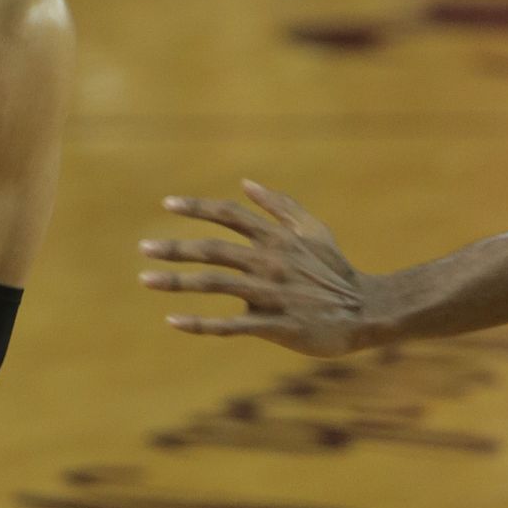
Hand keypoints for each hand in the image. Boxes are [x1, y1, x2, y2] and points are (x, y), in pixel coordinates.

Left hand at [140, 180, 381, 356]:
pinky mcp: (275, 324)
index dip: (197, 208)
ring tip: (145, 279)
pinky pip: (230, 324)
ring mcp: (271, 293)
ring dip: (178, 281)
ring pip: (216, 283)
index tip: (167, 205)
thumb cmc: (335, 270)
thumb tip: (246, 182)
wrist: (364, 311)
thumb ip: (280, 205)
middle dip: (176, 247)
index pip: (229, 215)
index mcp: (277, 237)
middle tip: (143, 247)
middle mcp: (270, 261)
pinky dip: (200, 323)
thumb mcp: (313, 229)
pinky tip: (173, 320)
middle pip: (214, 249)